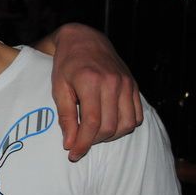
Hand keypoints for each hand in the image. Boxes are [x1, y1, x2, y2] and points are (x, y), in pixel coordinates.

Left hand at [51, 23, 142, 160]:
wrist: (85, 40)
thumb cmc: (67, 65)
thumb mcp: (59, 88)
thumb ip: (65, 116)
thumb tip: (69, 143)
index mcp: (91, 81)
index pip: (92, 123)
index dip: (83, 143)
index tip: (73, 154)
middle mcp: (113, 82)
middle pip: (109, 126)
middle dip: (94, 141)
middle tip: (80, 143)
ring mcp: (127, 84)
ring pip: (126, 124)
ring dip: (110, 136)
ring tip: (94, 135)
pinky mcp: (134, 85)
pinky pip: (137, 115)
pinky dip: (125, 126)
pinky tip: (109, 125)